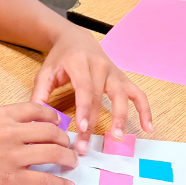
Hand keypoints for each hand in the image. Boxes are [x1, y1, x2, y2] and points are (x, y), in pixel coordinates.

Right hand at [0, 103, 77, 184]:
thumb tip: (17, 131)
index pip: (37, 110)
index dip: (53, 118)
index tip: (59, 125)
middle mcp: (9, 132)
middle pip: (51, 132)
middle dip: (64, 140)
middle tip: (68, 147)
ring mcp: (11, 156)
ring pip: (54, 154)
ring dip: (68, 160)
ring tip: (71, 164)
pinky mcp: (10, 179)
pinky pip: (46, 180)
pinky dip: (61, 184)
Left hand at [31, 27, 152, 154]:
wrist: (75, 38)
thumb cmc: (60, 58)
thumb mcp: (45, 72)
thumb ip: (40, 94)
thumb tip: (38, 118)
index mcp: (79, 62)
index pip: (84, 88)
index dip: (84, 108)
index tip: (82, 128)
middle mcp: (100, 65)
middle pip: (100, 97)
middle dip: (95, 123)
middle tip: (87, 146)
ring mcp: (114, 72)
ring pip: (122, 95)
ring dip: (122, 118)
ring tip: (118, 138)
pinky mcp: (123, 78)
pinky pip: (137, 93)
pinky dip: (144, 109)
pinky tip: (147, 126)